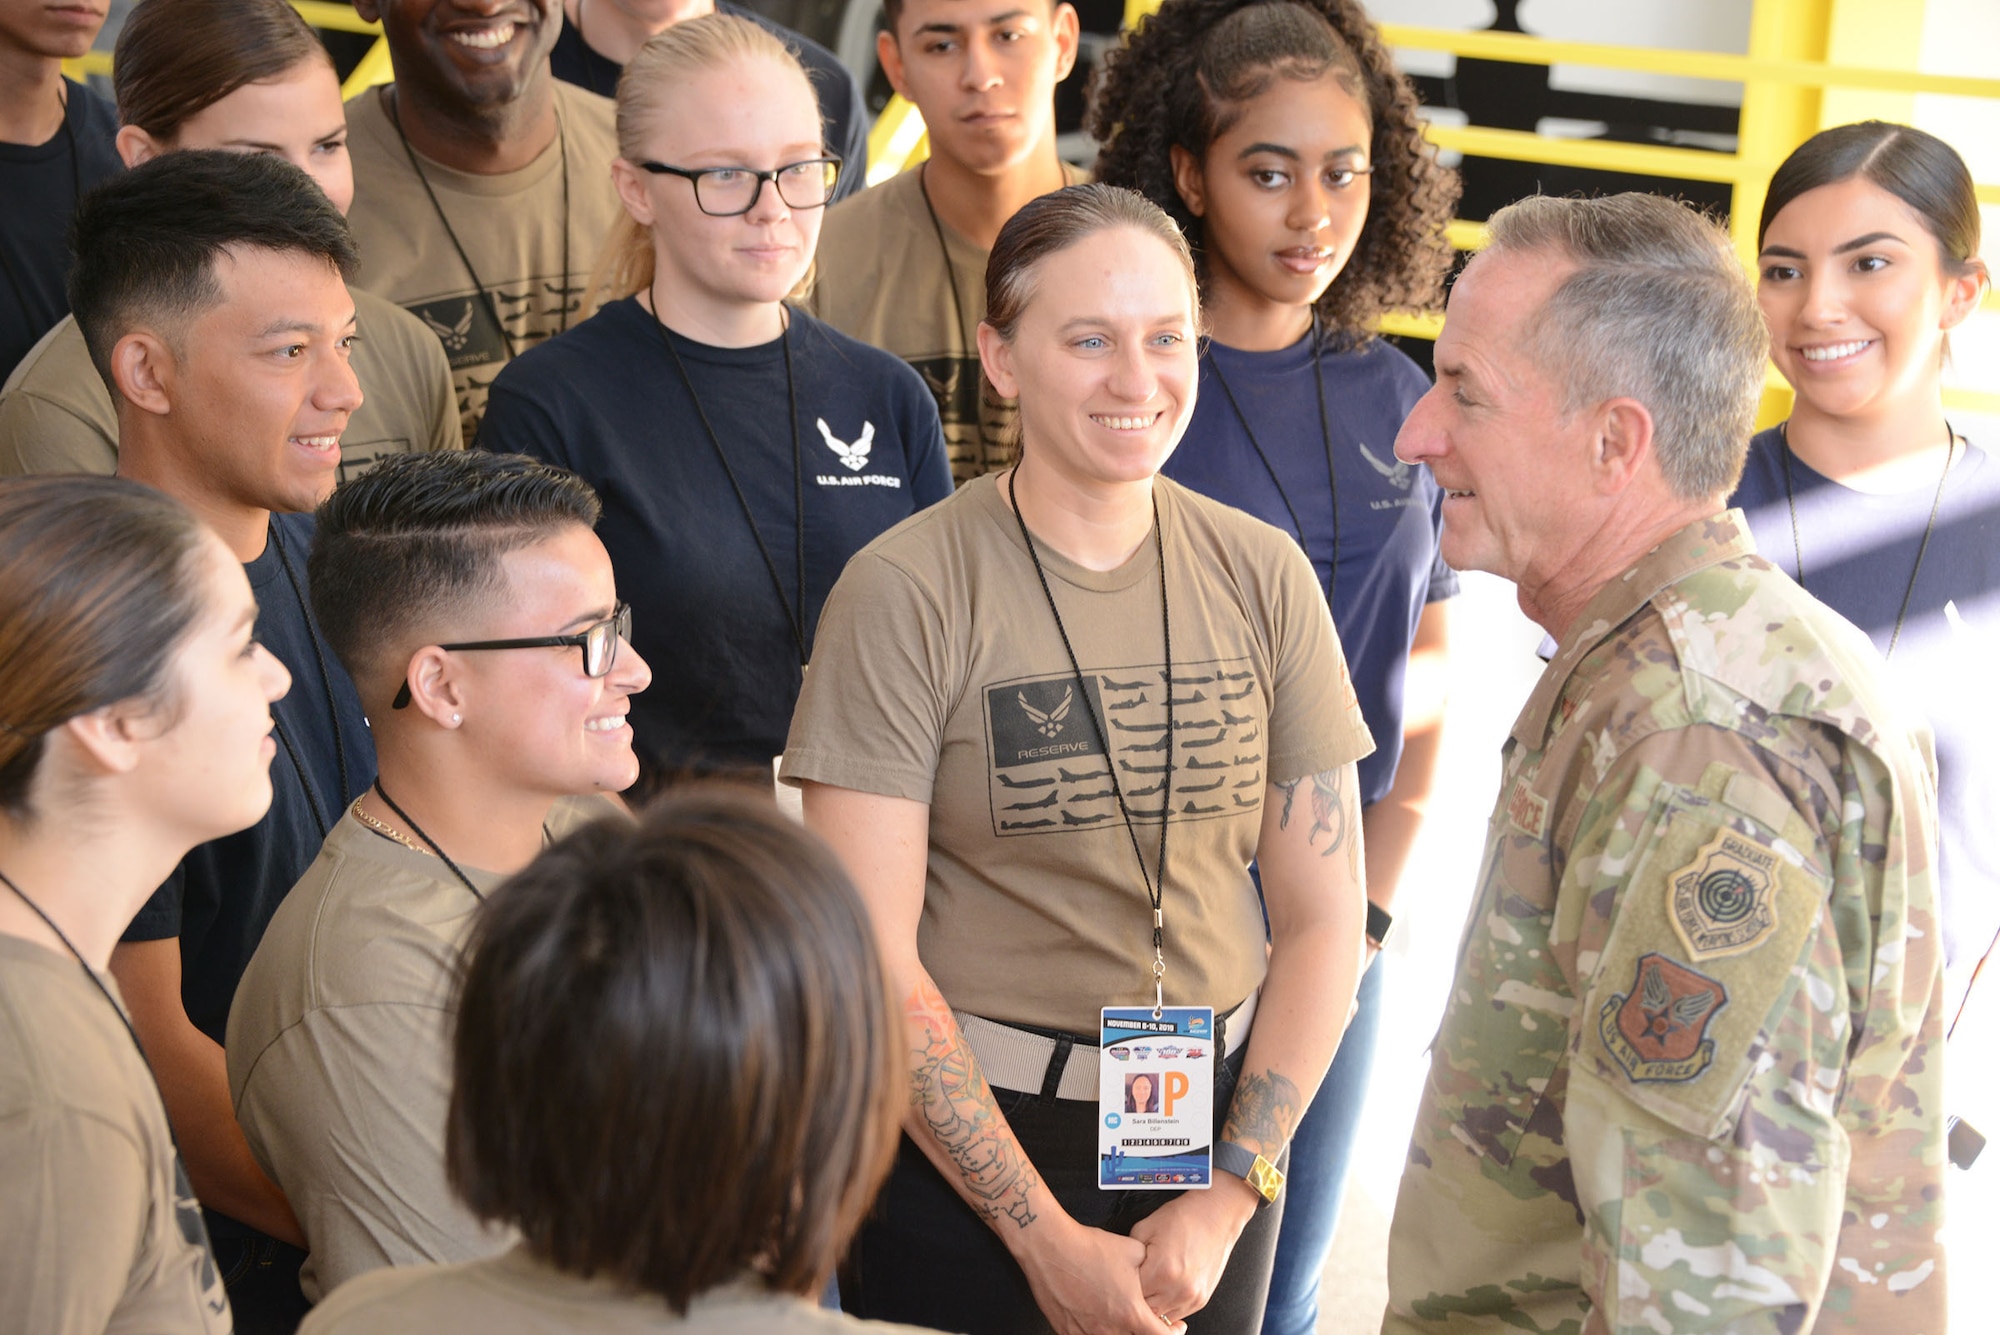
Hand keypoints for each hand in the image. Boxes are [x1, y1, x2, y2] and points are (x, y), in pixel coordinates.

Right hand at [1017, 1216, 1177, 1334]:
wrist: (1051, 1247)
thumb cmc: (1088, 1248)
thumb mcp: (1133, 1250)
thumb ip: (1152, 1269)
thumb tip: (1160, 1275)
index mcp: (1130, 1312)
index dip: (1174, 1332)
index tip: (1174, 1327)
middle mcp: (1110, 1328)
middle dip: (1146, 1331)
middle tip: (1149, 1321)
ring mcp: (1087, 1333)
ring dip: (1123, 1331)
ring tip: (1122, 1316)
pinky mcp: (1068, 1331)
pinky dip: (1099, 1332)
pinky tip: (1100, 1320)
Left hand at [1129, 1176, 1259, 1322]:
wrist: (1215, 1216)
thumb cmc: (1183, 1218)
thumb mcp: (1145, 1229)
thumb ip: (1129, 1255)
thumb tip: (1121, 1271)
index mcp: (1161, 1270)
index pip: (1131, 1295)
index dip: (1122, 1289)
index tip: (1119, 1283)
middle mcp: (1178, 1288)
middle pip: (1145, 1311)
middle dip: (1136, 1301)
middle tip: (1131, 1288)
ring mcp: (1191, 1297)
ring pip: (1161, 1318)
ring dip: (1152, 1307)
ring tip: (1147, 1290)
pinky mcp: (1200, 1300)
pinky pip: (1177, 1314)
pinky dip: (1167, 1306)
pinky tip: (1162, 1291)